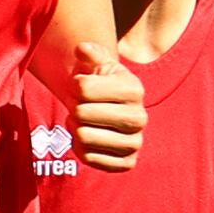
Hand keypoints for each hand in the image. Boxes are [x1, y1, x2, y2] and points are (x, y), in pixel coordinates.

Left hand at [70, 45, 145, 174]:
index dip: (73, 86)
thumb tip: (82, 49)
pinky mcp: (127, 163)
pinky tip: (88, 137)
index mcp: (134, 89)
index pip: (83, 88)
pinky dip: (80, 148)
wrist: (113, 110)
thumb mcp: (98, 63)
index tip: (80, 86)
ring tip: (82, 121)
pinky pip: (89, 158)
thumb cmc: (102, 83)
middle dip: (74, 107)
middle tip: (79, 106)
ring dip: (75, 128)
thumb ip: (90, 52)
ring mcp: (135, 143)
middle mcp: (140, 117)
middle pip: (81, 114)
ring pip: (83, 137)